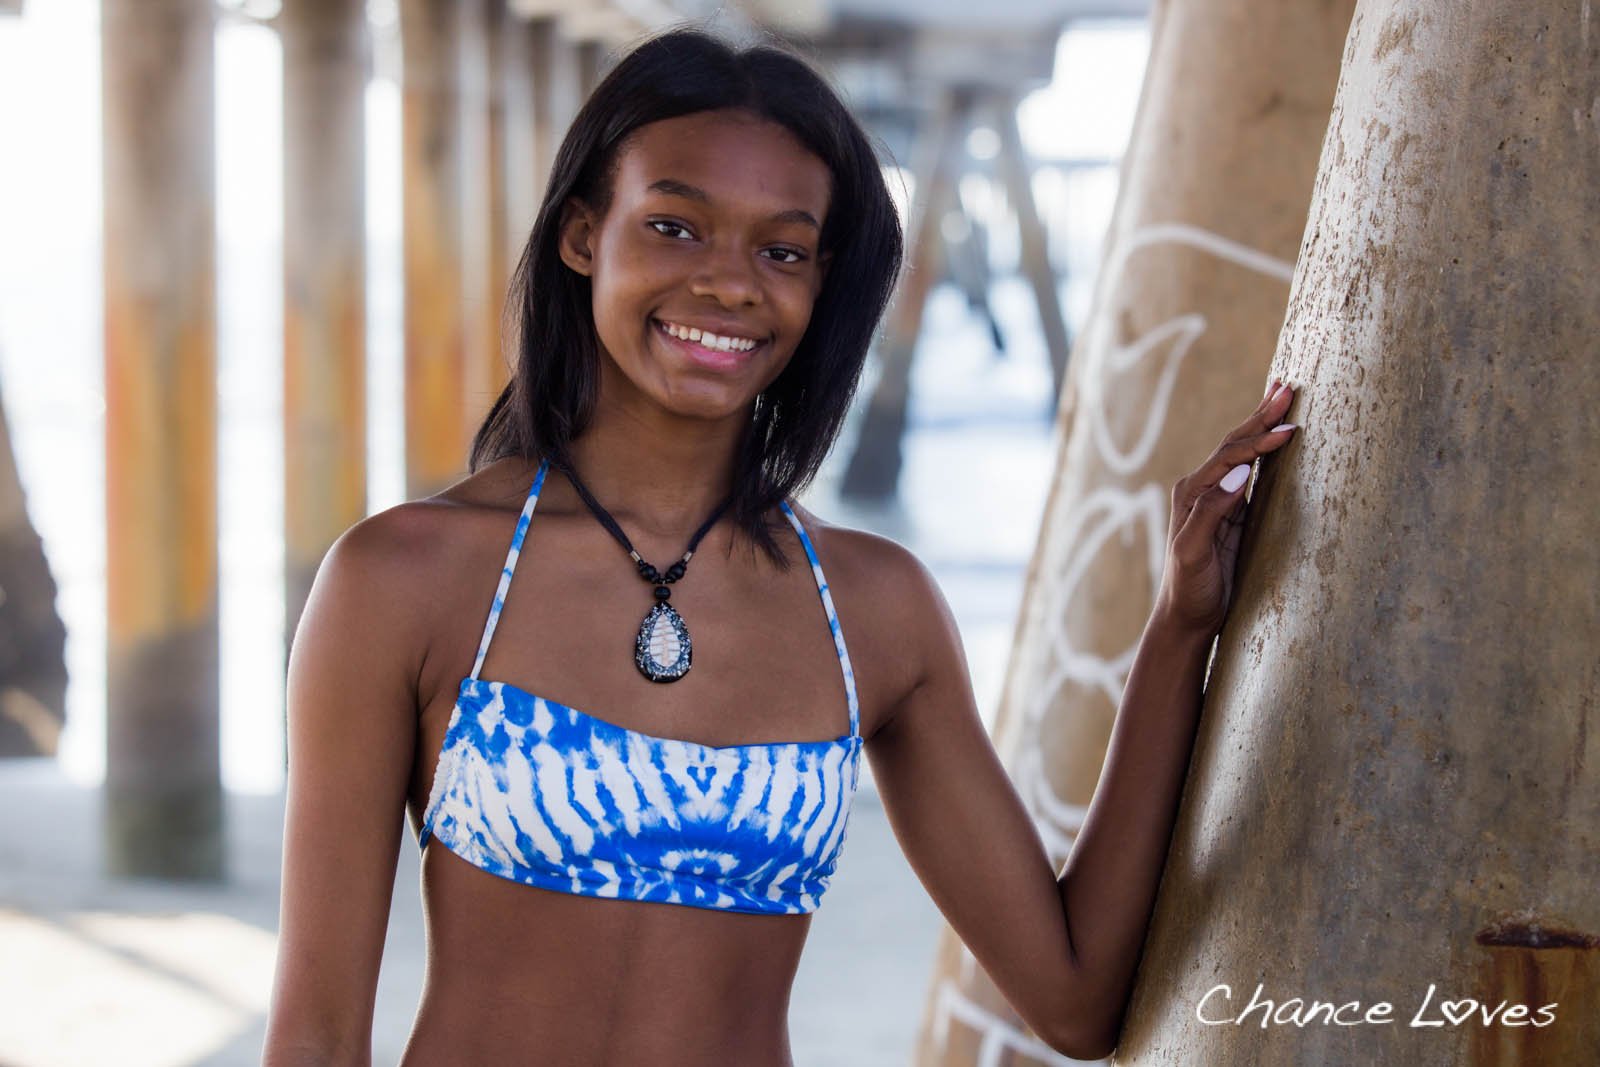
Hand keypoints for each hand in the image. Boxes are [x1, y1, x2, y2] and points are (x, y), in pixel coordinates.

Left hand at [1156, 378, 1297, 635]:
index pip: (1230, 456)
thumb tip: (1242, 473)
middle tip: (1288, 388)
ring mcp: (1217, 499)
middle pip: (1235, 443)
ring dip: (1262, 425)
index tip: (1291, 429)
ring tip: (1281, 397)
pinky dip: (1264, 450)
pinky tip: (1275, 439)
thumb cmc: (1189, 587)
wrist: (1186, 615)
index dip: (1259, 441)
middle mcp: (1201, 489)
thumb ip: (1212, 512)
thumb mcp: (1195, 552)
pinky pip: (1251, 472)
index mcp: (1192, 493)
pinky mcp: (1232, 513)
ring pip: (1242, 452)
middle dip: (1261, 415)